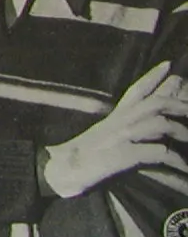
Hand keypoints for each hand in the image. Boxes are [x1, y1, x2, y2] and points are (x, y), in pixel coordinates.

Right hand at [41, 63, 187, 198]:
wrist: (61, 170)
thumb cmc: (82, 158)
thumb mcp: (103, 137)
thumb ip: (121, 129)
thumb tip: (145, 129)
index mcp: (114, 117)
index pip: (135, 91)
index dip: (152, 77)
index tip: (169, 65)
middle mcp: (118, 122)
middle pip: (153, 104)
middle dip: (178, 103)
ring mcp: (121, 137)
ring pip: (159, 123)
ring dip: (180, 132)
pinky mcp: (124, 155)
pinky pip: (158, 153)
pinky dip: (176, 161)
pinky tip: (184, 171)